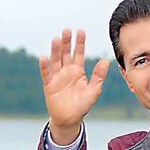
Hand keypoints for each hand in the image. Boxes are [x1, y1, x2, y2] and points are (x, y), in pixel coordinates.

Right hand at [38, 29, 109, 144]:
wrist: (69, 119)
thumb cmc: (82, 105)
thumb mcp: (94, 90)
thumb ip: (99, 76)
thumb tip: (105, 61)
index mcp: (78, 71)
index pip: (78, 53)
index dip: (79, 43)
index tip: (81, 31)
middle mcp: (66, 71)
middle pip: (65, 53)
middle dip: (66, 42)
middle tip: (67, 30)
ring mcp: (57, 77)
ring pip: (55, 60)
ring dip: (55, 50)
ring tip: (56, 39)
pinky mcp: (49, 85)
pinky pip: (46, 74)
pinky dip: (45, 66)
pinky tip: (44, 58)